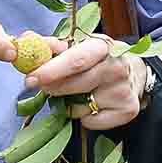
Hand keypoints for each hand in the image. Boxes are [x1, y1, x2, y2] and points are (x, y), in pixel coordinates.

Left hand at [26, 38, 143, 131]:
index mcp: (102, 46)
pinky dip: (84, 117)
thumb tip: (27, 40)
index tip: (31, 79)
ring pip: (80, 107)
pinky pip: (90, 122)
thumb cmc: (97, 59)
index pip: (76, 60)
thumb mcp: (79, 46)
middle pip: (76, 85)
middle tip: (42, 88)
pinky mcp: (127, 110)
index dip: (52, 70)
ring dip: (69, 104)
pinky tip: (92, 105)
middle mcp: (117, 67)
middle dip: (53, 88)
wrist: (134, 74)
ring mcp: (123, 90)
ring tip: (76, 94)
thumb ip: (52, 46)